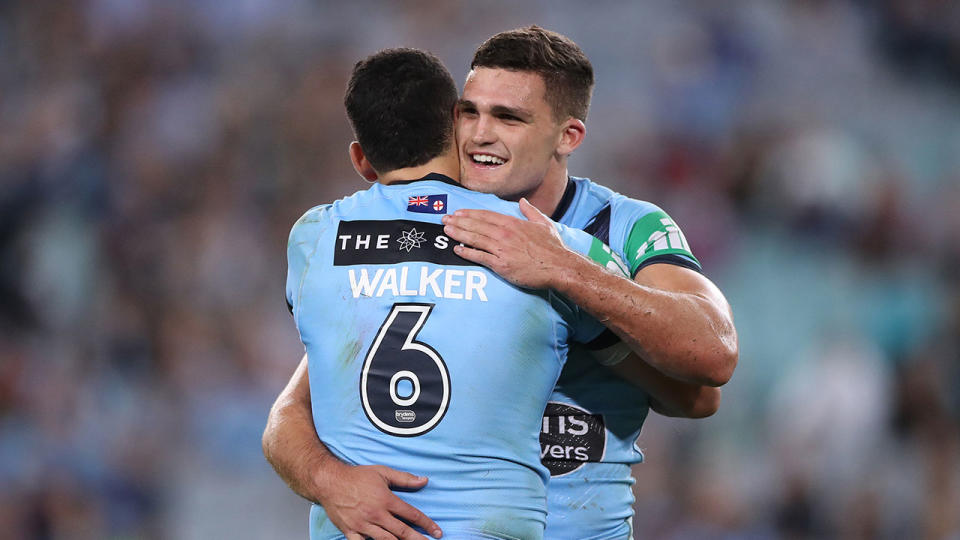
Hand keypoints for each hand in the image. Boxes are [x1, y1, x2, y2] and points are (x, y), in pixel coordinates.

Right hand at [318, 461, 441, 539]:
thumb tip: (423, 481)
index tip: (437, 531)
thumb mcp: (382, 472)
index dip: (427, 524)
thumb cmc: (356, 476)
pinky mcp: (351, 531)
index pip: (412, 514)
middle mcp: (376, 514)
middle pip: (402, 532)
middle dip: (418, 539)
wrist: (330, 482)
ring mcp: (363, 525)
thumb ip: (404, 478)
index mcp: (386, 500)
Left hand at [442, 198, 574, 288]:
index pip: (486, 216)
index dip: (470, 214)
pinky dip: (467, 252)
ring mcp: (502, 249)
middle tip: (445, 219)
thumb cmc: (553, 247)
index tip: (459, 212)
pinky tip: (457, 249)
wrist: (559, 266)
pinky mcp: (501, 264)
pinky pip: (480, 257)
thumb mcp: (544, 224)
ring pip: (475, 238)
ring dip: (459, 234)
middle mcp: (505, 234)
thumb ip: (531, 211)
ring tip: (446, 230)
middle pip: (477, 225)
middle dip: (459, 221)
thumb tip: (523, 202)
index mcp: (513, 223)